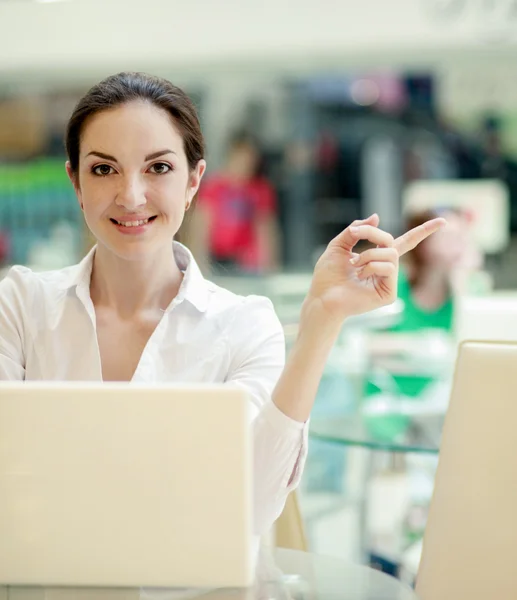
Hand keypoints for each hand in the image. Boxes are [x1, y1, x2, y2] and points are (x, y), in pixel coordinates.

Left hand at [306, 213, 445, 322]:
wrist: (322, 296)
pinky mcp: (388, 294)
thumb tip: (377, 217)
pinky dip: (371, 267)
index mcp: (377, 258)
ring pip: (390, 254)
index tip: (443, 222)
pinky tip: (360, 276)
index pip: (405, 242)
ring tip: (354, 265)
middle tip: (355, 234)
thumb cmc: (327, 275)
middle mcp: (386, 270)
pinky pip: (388, 268)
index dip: (424, 232)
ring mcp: (389, 282)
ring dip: (367, 254)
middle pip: (392, 242)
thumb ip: (355, 230)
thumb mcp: (339, 245)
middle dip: (372, 234)